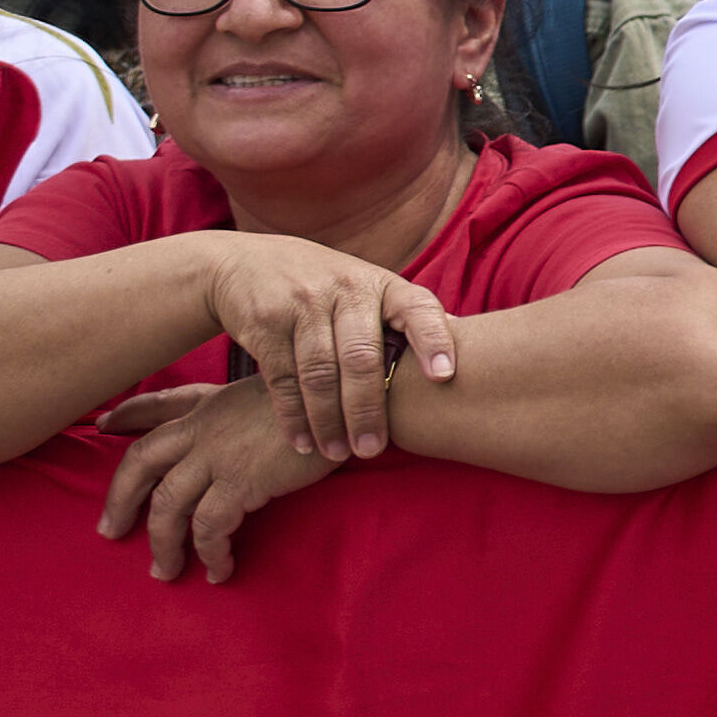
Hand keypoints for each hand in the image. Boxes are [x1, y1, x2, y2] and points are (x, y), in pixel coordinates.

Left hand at [98, 381, 339, 580]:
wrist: (354, 399)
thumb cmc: (325, 396)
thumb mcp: (276, 389)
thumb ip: (248, 405)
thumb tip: (245, 421)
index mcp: (212, 403)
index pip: (157, 406)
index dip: (126, 415)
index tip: (104, 426)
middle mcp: (205, 426)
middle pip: (141, 462)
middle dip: (119, 499)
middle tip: (110, 531)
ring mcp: (219, 455)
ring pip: (168, 506)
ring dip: (161, 543)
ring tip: (163, 571)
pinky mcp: (242, 481)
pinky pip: (209, 527)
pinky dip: (210, 553)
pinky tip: (218, 570)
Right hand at [197, 227, 464, 461]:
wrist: (245, 264)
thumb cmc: (327, 289)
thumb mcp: (367, 290)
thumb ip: (404, 318)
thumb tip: (471, 351)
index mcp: (383, 285)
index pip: (418, 308)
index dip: (434, 340)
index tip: (444, 377)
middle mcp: (346, 290)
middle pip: (362, 356)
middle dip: (368, 409)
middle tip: (373, 450)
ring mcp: (303, 304)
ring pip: (320, 373)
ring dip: (329, 420)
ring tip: (338, 453)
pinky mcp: (266, 323)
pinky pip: (283, 378)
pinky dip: (293, 416)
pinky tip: (303, 443)